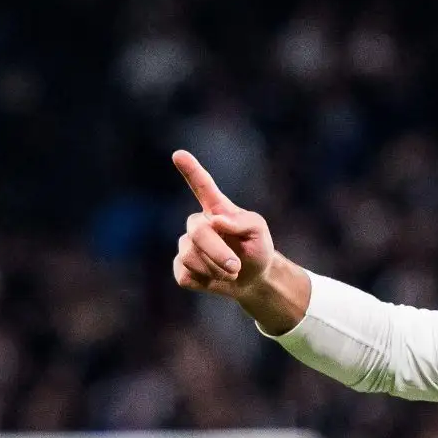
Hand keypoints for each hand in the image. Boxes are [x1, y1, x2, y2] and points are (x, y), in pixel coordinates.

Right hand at [171, 150, 276, 299]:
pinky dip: (205, 282)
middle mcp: (198, 224)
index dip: (191, 171)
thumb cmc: (257, 249)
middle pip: (198, 233)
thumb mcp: (258, 232)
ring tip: (231, 272)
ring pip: (190, 257)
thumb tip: (216, 221)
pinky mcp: (181, 267)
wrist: (254, 279)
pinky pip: (185, 275)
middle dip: (218, 253)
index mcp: (216, 209)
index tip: (179, 155)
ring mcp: (186, 245)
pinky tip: (214, 279)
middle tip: (236, 267)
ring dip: (215, 269)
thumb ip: (242, 222)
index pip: (202, 186)